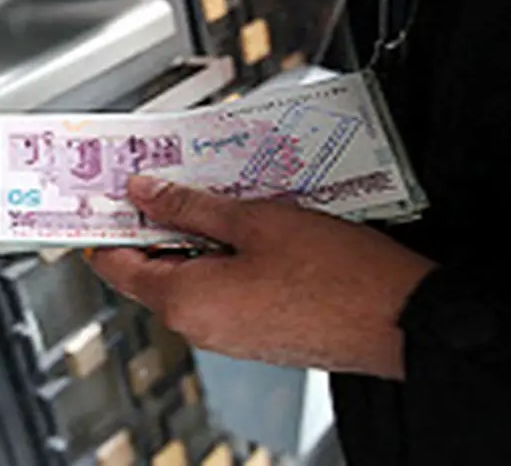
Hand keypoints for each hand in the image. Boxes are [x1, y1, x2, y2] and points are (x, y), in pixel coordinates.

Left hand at [89, 177, 437, 379]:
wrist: (403, 319)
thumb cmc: (337, 274)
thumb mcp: (253, 220)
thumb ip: (187, 206)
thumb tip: (141, 193)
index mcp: (184, 301)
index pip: (113, 263)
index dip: (107, 223)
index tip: (106, 191)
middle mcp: (199, 326)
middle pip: (149, 267)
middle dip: (153, 221)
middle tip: (162, 175)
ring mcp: (229, 335)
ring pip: (189, 275)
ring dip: (193, 234)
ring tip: (214, 190)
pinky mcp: (257, 333)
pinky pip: (220, 289)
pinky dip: (222, 255)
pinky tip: (244, 223)